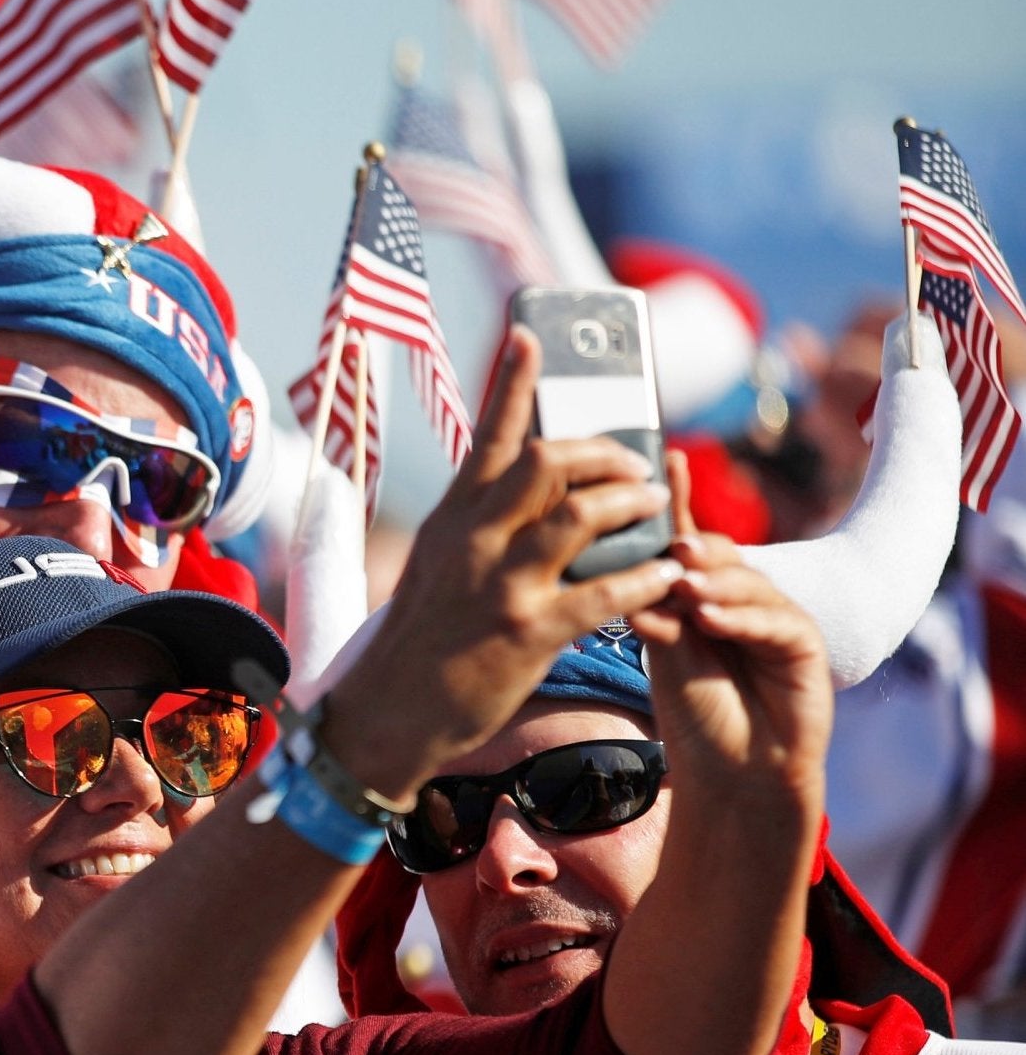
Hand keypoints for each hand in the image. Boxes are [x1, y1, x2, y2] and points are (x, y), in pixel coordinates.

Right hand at [327, 328, 680, 797]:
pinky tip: (668, 573)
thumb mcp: (436, 568)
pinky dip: (646, 577)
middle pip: (549, 461)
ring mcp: (502, 584)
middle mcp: (475, 541)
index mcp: (453, 520)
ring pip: (582, 514)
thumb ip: (475, 527)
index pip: (488, 435)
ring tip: (658, 506)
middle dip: (605, 452)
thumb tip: (516, 491)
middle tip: (636, 463)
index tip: (529, 338)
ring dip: (633, 503)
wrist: (386, 717)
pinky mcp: (530, 632)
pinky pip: (605, 591)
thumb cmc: (416, 644)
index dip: (511, 382)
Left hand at [630, 452, 831, 813]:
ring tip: (686, 587)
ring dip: (715, 584)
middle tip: (672, 546)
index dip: (678, 503)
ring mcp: (776, 618)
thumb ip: (657, 610)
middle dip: (696, 548)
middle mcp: (740, 599)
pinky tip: (713, 618)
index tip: (665, 461)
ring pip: (747, 584)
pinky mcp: (804, 645)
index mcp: (701, 596)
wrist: (735, 776)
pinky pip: (775, 620)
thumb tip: (639, 572)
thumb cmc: (695, 714)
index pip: (687, 542)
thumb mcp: (667, 654)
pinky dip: (741, 618)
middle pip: (721, 556)